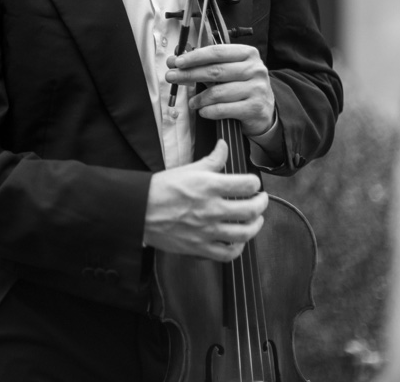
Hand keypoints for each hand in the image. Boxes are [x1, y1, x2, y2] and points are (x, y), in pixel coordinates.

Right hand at [143, 140, 267, 261]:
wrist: (138, 210)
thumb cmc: (160, 188)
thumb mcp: (187, 169)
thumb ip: (211, 160)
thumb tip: (224, 146)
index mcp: (208, 186)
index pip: (247, 184)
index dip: (255, 182)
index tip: (252, 183)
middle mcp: (211, 208)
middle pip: (252, 209)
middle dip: (262, 203)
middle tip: (260, 200)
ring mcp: (207, 230)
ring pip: (245, 233)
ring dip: (255, 225)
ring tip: (255, 220)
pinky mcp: (200, 247)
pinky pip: (228, 253)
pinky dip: (238, 248)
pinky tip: (238, 241)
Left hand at [165, 43, 274, 135]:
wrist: (264, 110)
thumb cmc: (241, 86)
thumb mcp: (229, 70)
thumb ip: (205, 64)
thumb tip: (175, 62)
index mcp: (248, 54)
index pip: (217, 52)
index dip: (195, 56)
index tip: (177, 61)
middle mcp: (255, 69)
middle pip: (215, 71)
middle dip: (189, 74)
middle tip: (171, 77)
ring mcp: (257, 89)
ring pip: (218, 92)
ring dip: (199, 98)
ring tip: (191, 102)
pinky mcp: (254, 108)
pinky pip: (223, 109)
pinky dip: (208, 111)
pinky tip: (203, 111)